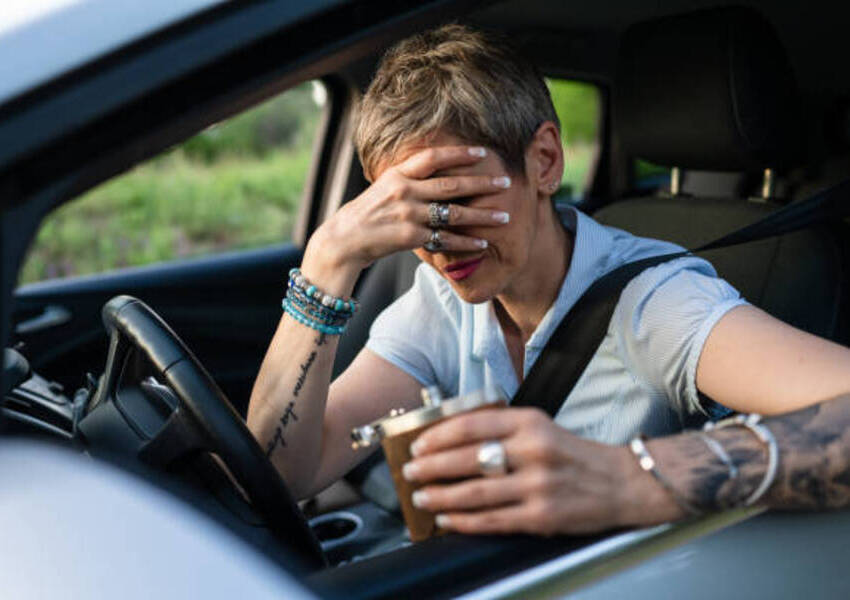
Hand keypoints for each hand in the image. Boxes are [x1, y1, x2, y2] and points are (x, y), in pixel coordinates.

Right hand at [301, 146, 511, 293]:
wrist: (342, 241)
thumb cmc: (365, 215)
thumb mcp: (382, 188)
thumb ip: (406, 180)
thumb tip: (430, 170)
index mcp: (397, 174)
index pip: (433, 157)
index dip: (458, 152)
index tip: (482, 151)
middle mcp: (404, 191)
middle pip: (451, 184)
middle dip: (482, 183)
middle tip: (505, 181)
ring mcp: (408, 214)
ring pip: (453, 213)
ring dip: (482, 216)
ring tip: (504, 217)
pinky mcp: (409, 237)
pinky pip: (445, 239)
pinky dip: (466, 242)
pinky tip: (483, 243)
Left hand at [402, 407, 678, 535]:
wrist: (621, 482)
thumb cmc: (572, 454)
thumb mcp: (540, 427)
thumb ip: (501, 429)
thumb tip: (450, 439)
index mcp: (529, 422)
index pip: (472, 424)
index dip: (438, 435)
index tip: (418, 443)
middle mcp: (533, 450)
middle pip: (468, 458)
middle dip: (431, 466)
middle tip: (410, 471)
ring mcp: (538, 485)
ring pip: (475, 492)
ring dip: (441, 496)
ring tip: (421, 497)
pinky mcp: (543, 516)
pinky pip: (493, 519)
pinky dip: (465, 521)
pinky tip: (447, 520)